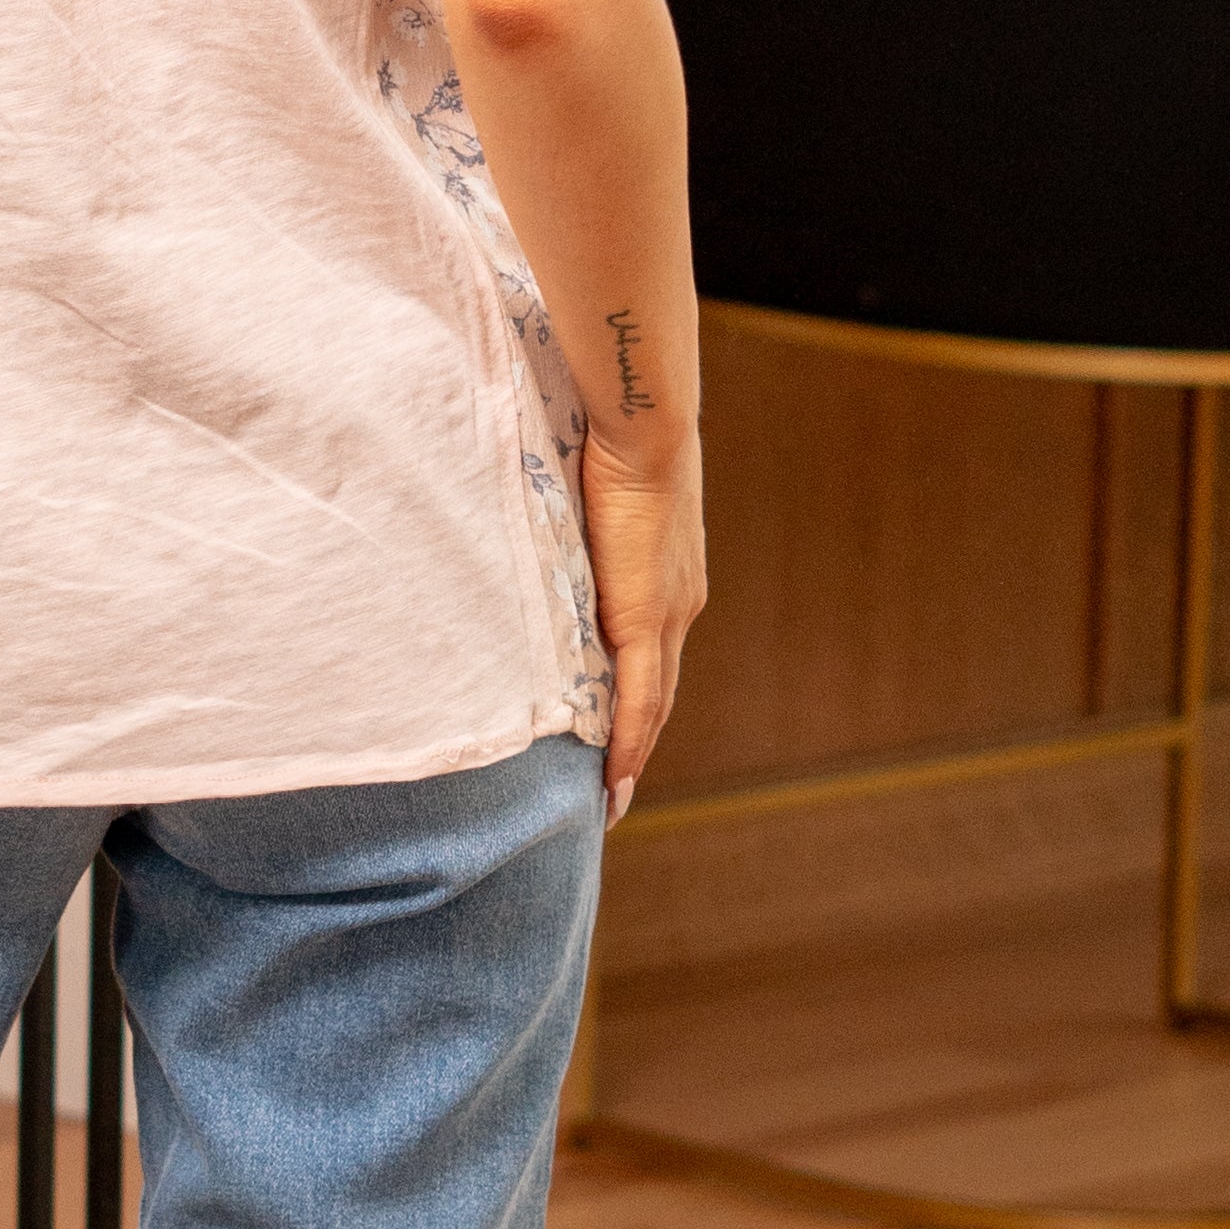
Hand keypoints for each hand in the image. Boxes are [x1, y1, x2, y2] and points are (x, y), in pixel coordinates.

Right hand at [582, 420, 704, 826]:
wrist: (643, 429)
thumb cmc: (614, 446)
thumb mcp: (597, 506)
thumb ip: (582, 541)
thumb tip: (549, 547)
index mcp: (672, 583)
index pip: (657, 659)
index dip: (642, 705)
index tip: (624, 740)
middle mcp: (680, 607)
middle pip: (661, 694)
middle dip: (639, 743)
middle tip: (616, 789)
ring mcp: (669, 615)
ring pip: (654, 705)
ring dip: (634, 754)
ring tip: (611, 799)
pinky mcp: (647, 618)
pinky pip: (638, 698)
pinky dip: (629, 742)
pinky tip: (615, 780)